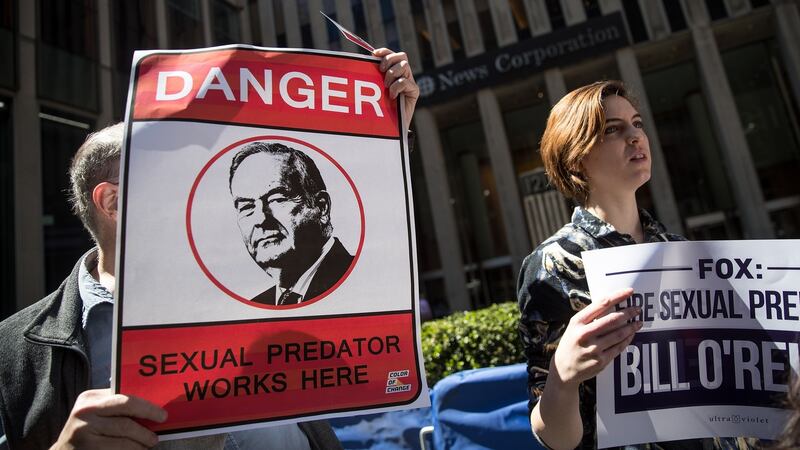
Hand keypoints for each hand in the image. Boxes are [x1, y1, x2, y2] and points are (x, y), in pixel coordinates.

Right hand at [51, 389, 166, 449]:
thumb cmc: (88, 429)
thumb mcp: (96, 412)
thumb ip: (117, 406)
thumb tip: (152, 407)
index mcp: (90, 398)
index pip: (126, 400)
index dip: (147, 408)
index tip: (162, 415)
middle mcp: (85, 413)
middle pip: (125, 422)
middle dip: (145, 430)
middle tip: (156, 437)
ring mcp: (83, 433)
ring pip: (123, 440)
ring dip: (140, 445)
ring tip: (146, 445)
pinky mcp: (86, 449)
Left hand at [373, 48, 418, 131]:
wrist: (392, 127)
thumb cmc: (382, 110)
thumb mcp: (374, 91)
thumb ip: (372, 79)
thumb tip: (363, 63)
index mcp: (394, 72)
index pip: (392, 55)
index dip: (384, 51)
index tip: (374, 54)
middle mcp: (403, 75)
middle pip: (401, 56)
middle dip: (390, 60)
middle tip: (381, 70)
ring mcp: (409, 83)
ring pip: (404, 66)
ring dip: (392, 73)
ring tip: (386, 86)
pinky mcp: (414, 91)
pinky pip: (406, 82)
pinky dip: (397, 86)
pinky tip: (392, 95)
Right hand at [551, 288, 641, 387]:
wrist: (564, 369)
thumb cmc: (571, 343)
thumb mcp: (574, 326)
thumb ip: (590, 316)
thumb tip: (611, 303)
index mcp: (577, 322)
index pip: (601, 304)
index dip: (618, 296)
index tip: (630, 291)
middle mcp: (584, 334)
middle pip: (613, 319)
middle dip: (628, 312)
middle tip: (638, 308)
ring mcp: (593, 349)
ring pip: (619, 334)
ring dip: (631, 326)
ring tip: (638, 322)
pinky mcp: (601, 361)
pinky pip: (619, 347)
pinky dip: (627, 339)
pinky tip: (631, 334)